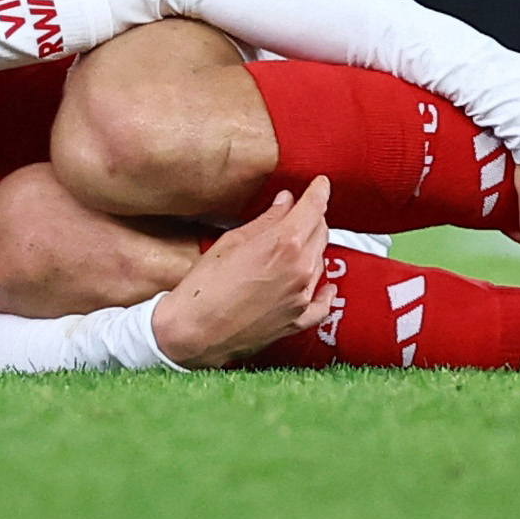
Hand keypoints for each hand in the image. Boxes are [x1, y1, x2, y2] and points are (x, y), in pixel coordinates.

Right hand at [153, 177, 336, 368]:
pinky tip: (326, 286)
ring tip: (296, 246)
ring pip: (321, 262)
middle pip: (320, 233)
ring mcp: (302, 297)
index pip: (314, 208)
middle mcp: (301, 269)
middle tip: (301, 212)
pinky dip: (325, 292)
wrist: (193, 333)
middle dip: (313, 218)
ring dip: (313, 250)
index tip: (320, 184)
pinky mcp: (298, 321)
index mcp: (284, 243)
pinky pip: (323, 303)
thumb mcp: (231, 243)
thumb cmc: (204, 288)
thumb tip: (284, 202)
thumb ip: (265, 221)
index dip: (319, 191)